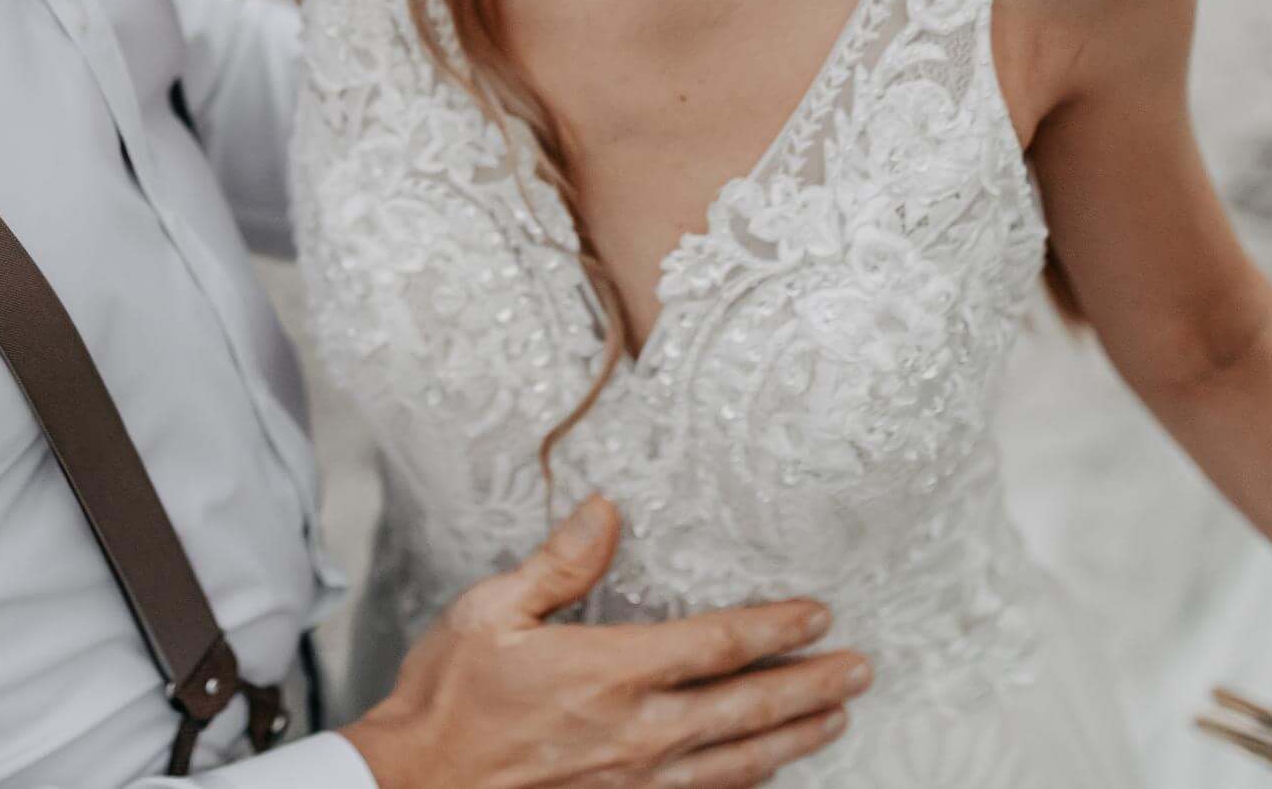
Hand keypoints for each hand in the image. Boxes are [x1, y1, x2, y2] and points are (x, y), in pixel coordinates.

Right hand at [341, 497, 867, 788]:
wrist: (412, 787)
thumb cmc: (446, 699)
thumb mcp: (489, 611)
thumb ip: (559, 564)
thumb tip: (606, 511)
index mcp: (608, 673)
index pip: (716, 646)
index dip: (775, 628)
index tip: (816, 614)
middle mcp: (636, 733)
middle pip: (747, 708)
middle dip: (810, 685)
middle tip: (859, 668)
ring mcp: (634, 782)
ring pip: (738, 763)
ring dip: (795, 738)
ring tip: (837, 719)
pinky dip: (746, 784)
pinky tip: (767, 774)